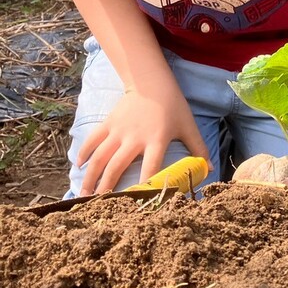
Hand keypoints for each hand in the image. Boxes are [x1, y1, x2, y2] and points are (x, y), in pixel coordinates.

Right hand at [76, 79, 210, 194]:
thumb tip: (209, 169)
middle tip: (99, 205)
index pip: (150, 166)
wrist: (152, 81)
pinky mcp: (108, 123)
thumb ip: (198, 148)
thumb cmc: (173, 106)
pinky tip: (78, 166)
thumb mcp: (188, 126)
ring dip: (91, 176)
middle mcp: (134, 137)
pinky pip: (93, 140)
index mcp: (156, 139)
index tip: (137, 202)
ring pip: (100, 156)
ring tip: (83, 194)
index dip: (144, 184)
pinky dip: (84, 153)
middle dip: (107, 187)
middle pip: (117, 166)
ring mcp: (118, 130)